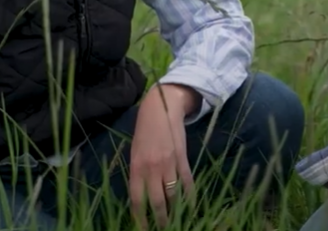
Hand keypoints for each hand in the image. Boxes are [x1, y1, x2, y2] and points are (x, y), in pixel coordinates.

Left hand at [129, 84, 199, 227]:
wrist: (160, 109)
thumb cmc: (144, 132)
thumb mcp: (135, 153)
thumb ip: (139, 173)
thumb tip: (143, 196)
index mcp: (136, 168)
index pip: (137, 199)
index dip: (140, 217)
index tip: (143, 229)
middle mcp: (151, 168)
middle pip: (157, 202)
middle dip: (161, 220)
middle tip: (164, 229)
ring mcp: (168, 164)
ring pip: (173, 195)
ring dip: (176, 211)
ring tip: (178, 222)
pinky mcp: (182, 159)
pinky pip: (187, 183)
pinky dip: (190, 197)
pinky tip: (192, 207)